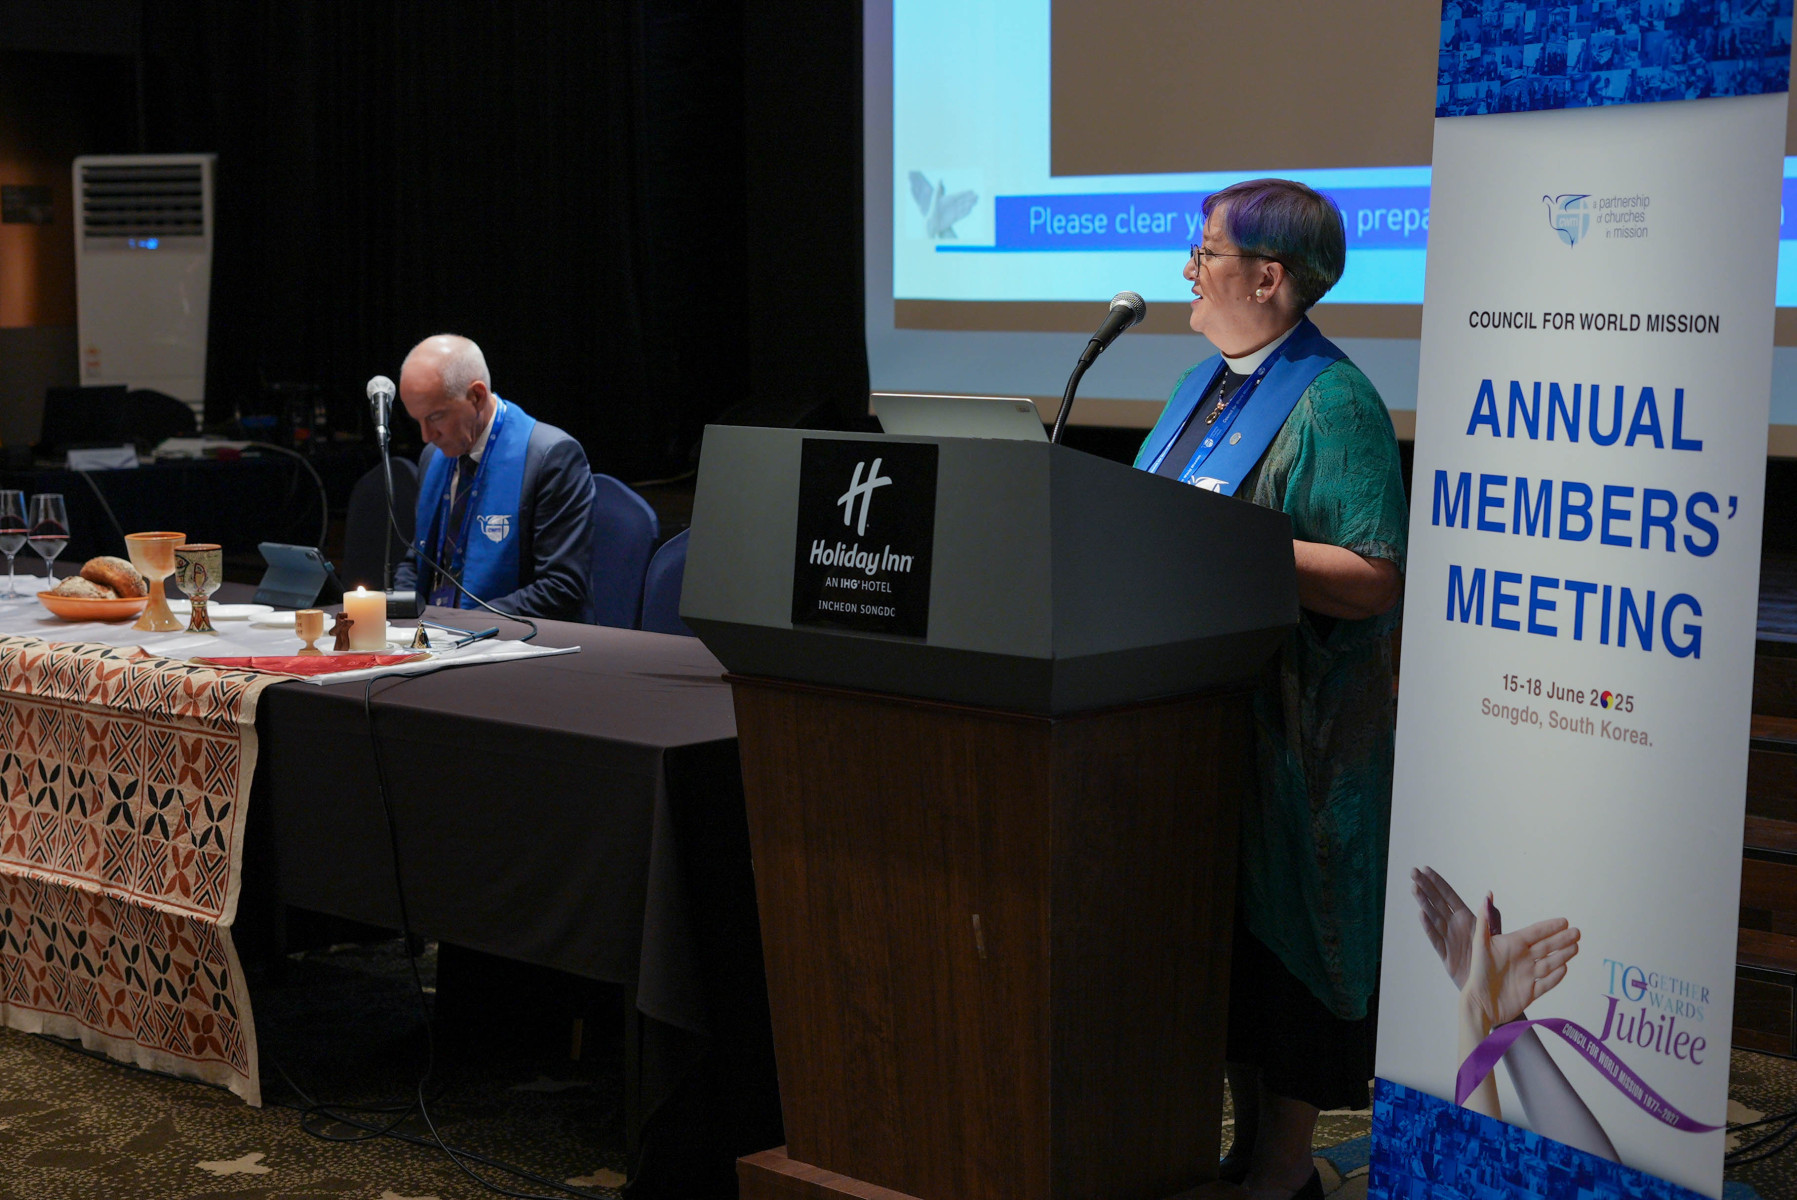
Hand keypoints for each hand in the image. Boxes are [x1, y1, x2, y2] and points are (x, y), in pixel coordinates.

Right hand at [1412, 866, 1491, 989]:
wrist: (1490, 985)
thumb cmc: (1494, 960)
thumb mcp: (1494, 935)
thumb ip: (1490, 916)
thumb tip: (1488, 893)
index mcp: (1467, 918)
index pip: (1449, 896)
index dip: (1438, 882)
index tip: (1425, 868)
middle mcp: (1455, 926)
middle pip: (1437, 902)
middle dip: (1425, 886)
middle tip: (1412, 872)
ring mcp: (1448, 938)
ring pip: (1433, 917)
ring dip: (1424, 902)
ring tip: (1414, 888)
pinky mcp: (1446, 954)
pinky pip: (1435, 938)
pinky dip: (1428, 926)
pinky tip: (1421, 914)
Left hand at [1462, 892, 1578, 1031]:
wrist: (1480, 1004)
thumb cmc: (1478, 973)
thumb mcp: (1480, 944)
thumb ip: (1485, 920)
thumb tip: (1487, 894)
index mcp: (1511, 946)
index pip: (1534, 933)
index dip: (1549, 927)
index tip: (1564, 921)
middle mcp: (1521, 959)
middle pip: (1546, 947)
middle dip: (1562, 939)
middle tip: (1577, 932)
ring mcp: (1526, 976)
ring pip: (1549, 963)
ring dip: (1562, 955)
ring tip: (1576, 947)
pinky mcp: (1530, 993)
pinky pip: (1546, 983)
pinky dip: (1556, 977)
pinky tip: (1565, 968)